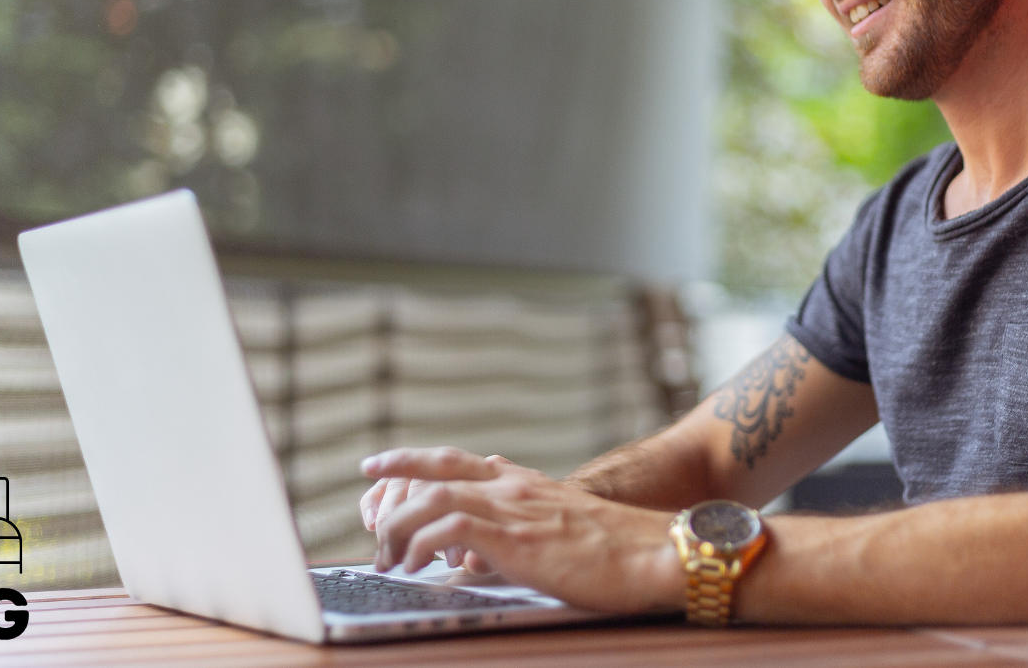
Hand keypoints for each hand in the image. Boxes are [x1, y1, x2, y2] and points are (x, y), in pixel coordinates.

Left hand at [361, 446, 683, 614]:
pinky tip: (415, 566)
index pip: (456, 460)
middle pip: (436, 473)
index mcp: (526, 483)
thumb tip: (499, 530)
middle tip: (369, 522)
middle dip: (391, 490)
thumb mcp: (567, 524)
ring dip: (400, 527)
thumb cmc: (623, 550)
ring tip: (388, 556)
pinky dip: (422, 544)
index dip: (411, 460)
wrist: (658, 552)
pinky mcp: (515, 538)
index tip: (377, 466)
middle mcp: (515, 487)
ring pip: (433, 499)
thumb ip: (531, 519)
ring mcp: (514, 509)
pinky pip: (449, 530)